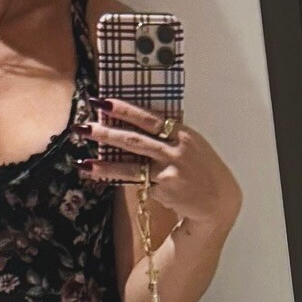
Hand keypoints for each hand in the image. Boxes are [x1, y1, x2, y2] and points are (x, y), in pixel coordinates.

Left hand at [79, 96, 241, 230]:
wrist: (219, 200)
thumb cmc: (201, 169)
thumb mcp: (191, 144)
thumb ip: (167, 135)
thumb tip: (134, 124)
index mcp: (182, 133)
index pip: (149, 118)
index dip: (124, 109)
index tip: (102, 101)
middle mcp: (176, 150)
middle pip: (135, 141)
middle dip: (106, 133)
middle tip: (83, 127)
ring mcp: (170, 172)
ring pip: (131, 167)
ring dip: (104, 165)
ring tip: (82, 162)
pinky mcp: (165, 191)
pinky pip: (138, 184)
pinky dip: (122, 180)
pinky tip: (102, 177)